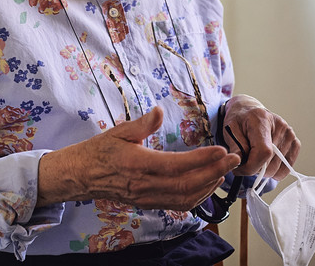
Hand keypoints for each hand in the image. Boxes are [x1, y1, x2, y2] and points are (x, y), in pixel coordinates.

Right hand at [37, 107, 240, 209]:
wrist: (81, 175)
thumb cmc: (99, 151)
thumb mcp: (118, 131)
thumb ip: (142, 124)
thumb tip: (159, 111)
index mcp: (138, 163)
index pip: (178, 164)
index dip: (203, 158)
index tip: (222, 150)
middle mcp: (145, 184)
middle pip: (188, 183)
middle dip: (214, 171)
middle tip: (233, 159)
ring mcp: (147, 197)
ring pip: (186, 197)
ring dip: (209, 185)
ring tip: (223, 171)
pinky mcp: (148, 203)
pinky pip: (178, 204)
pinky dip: (197, 197)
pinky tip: (206, 185)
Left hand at [222, 94, 299, 179]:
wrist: (249, 110)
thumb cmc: (238, 120)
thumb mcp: (229, 130)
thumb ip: (235, 147)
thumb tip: (240, 163)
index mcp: (262, 120)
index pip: (264, 152)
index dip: (251, 166)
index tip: (240, 169)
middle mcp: (280, 126)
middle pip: (270, 163)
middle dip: (254, 168)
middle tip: (244, 161)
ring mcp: (290, 135)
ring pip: (277, 169)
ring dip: (263, 170)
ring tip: (253, 158)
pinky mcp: (295, 143)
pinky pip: (286, 168)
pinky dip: (274, 170)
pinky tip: (264, 161)